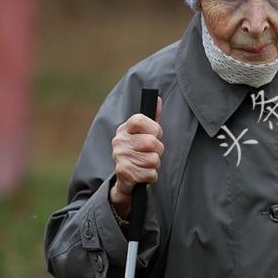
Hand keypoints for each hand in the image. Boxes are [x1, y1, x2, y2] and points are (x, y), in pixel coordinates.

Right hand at [109, 96, 163, 218]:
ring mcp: (119, 157)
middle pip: (152, 142)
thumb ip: (153, 117)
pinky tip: (144, 174)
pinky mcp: (123, 173)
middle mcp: (119, 141)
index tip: (155, 135)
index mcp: (124, 128)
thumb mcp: (145, 133)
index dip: (154, 128)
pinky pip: (151, 174)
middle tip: (152, 153)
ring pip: (153, 160)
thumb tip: (157, 98)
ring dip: (155, 164)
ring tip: (147, 164)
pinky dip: (152, 176)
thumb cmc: (139, 152)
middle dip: (158, 150)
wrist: (125, 179)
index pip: (140, 120)